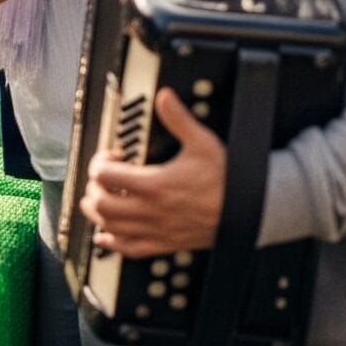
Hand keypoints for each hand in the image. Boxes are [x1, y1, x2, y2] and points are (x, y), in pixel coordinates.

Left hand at [81, 90, 227, 258]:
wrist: (252, 209)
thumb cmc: (227, 179)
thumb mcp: (203, 143)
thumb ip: (179, 119)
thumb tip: (164, 96)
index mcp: (154, 185)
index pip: (105, 175)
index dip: (99, 162)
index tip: (112, 157)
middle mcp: (150, 210)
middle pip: (101, 204)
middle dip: (94, 189)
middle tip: (101, 180)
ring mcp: (156, 230)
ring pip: (110, 227)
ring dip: (97, 213)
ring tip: (98, 200)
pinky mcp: (165, 244)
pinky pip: (130, 249)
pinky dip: (112, 243)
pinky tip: (105, 235)